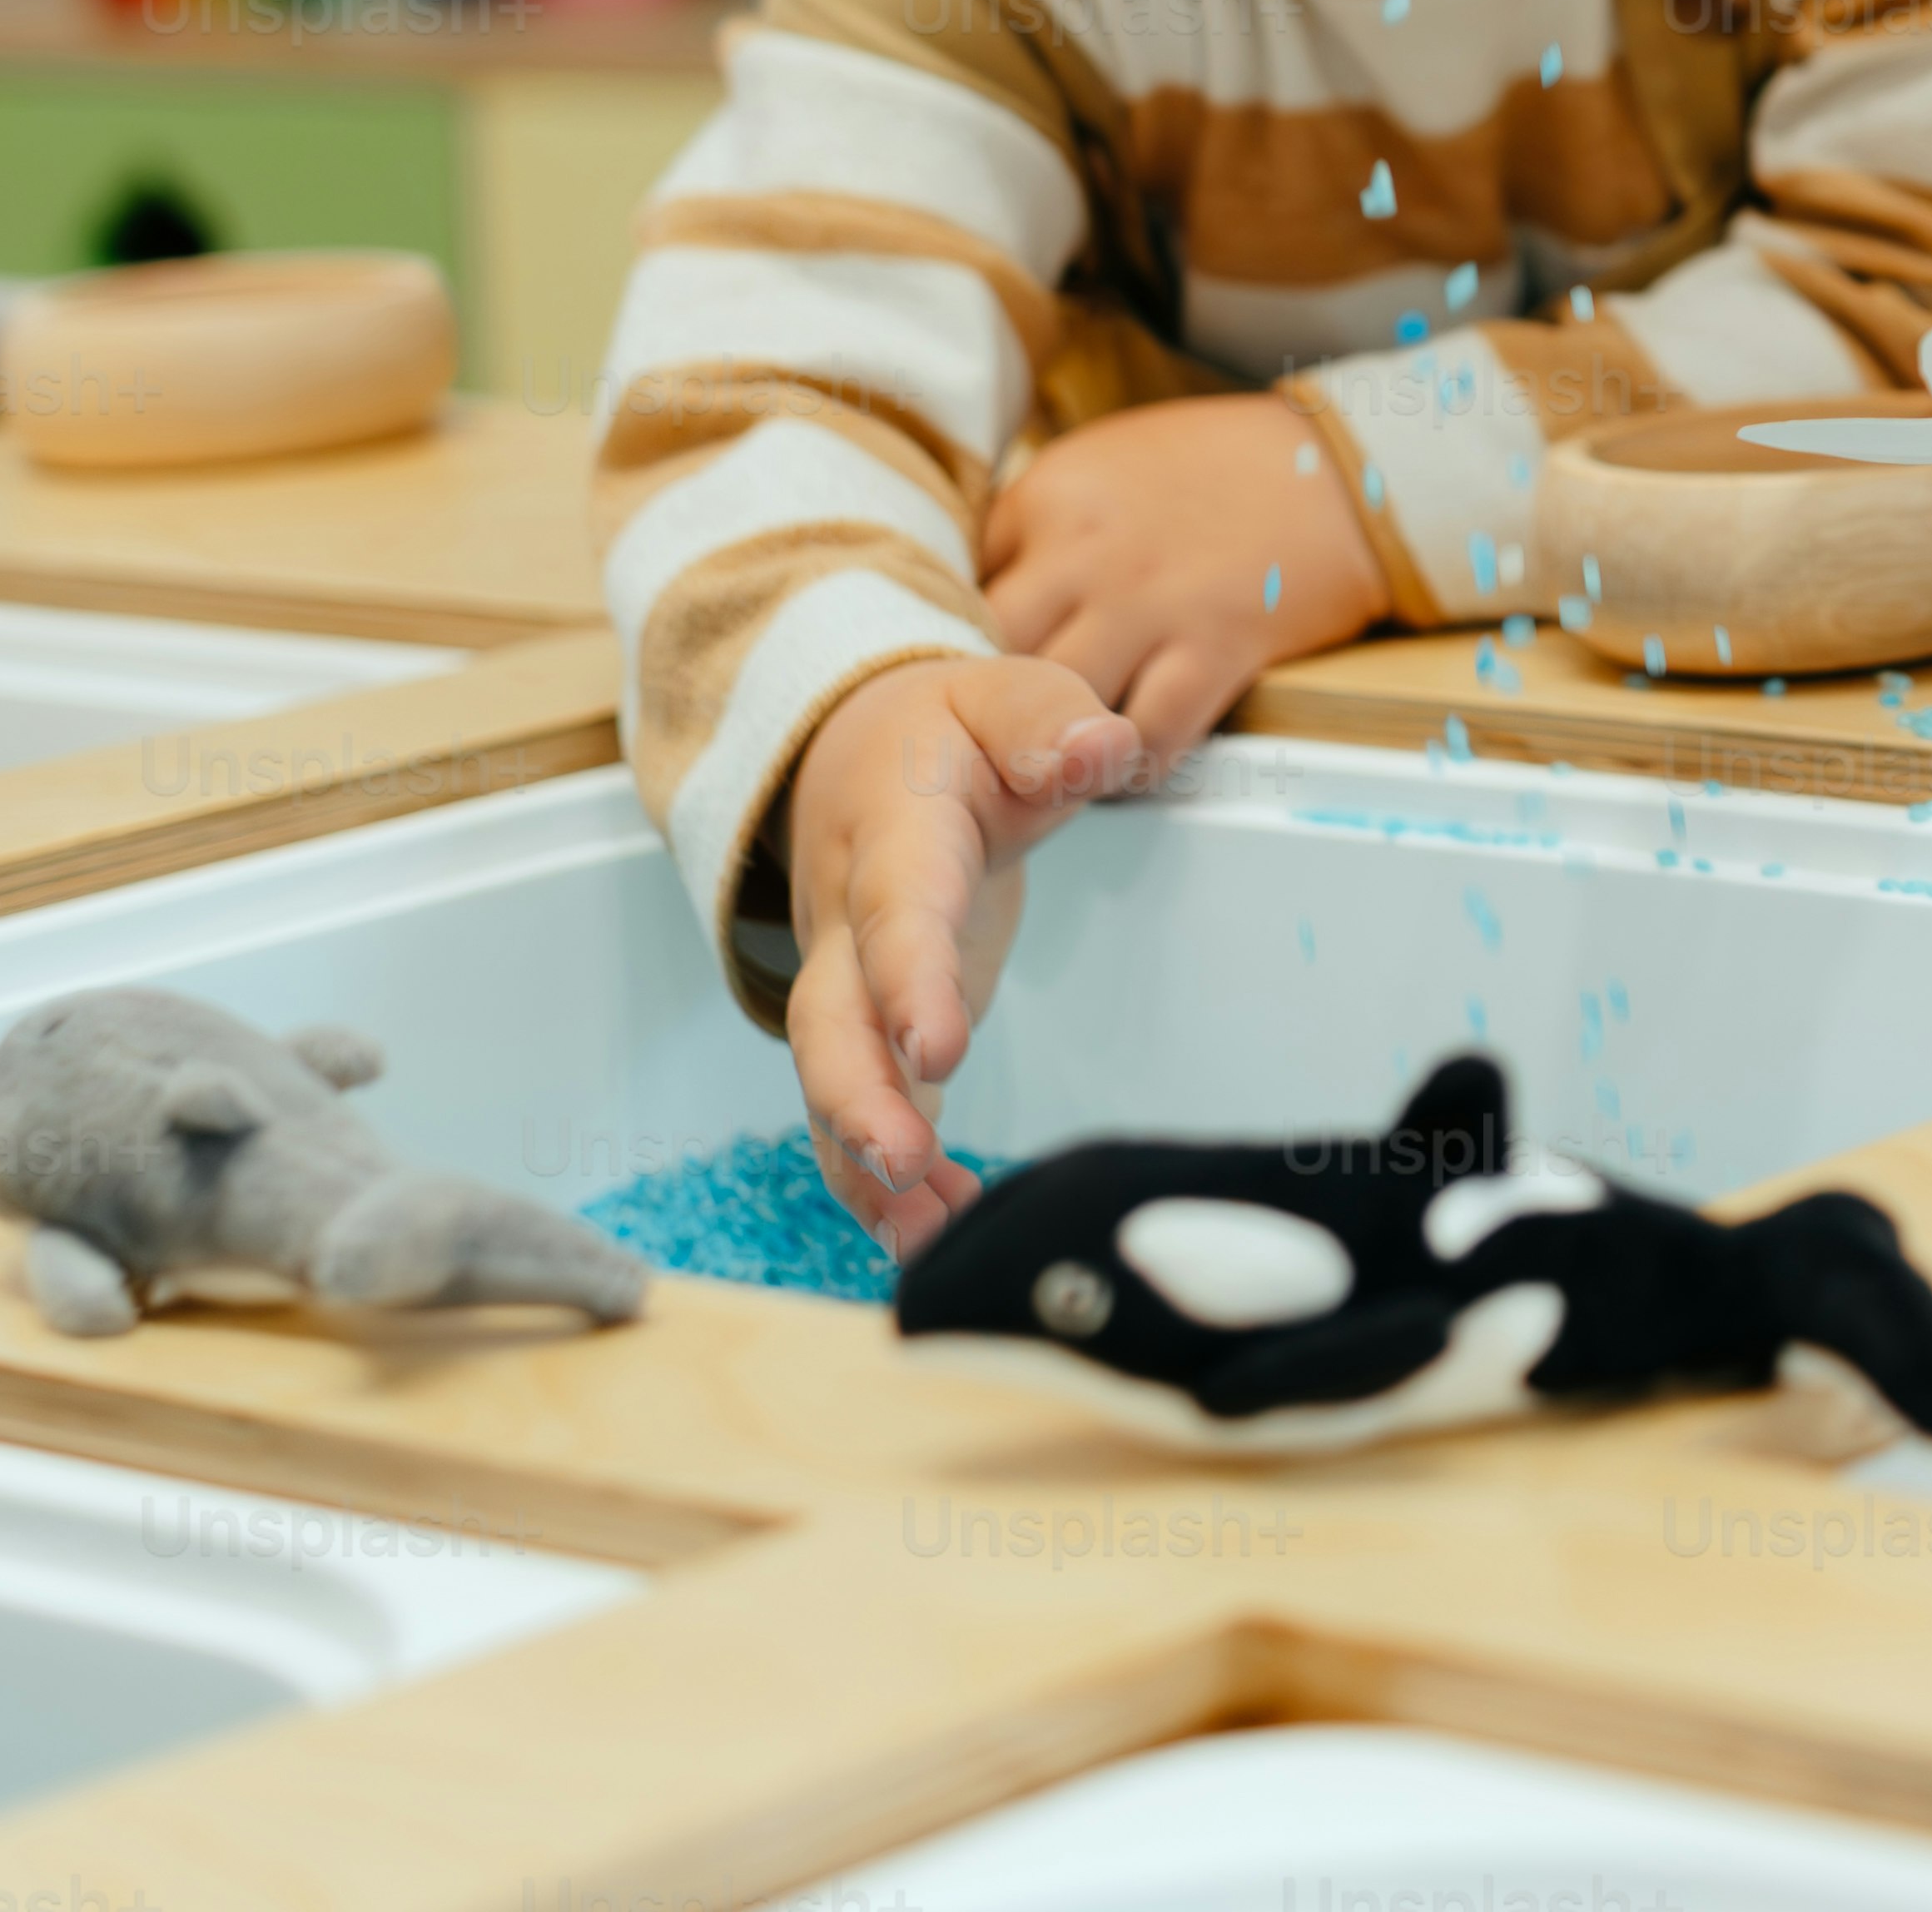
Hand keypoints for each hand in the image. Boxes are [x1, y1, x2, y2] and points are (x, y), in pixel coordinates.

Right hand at [781, 652, 1142, 1257]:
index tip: (936, 1049)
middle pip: (831, 1018)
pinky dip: (882, 1178)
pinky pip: (861, 1109)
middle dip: (858, 1098)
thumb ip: (1049, 722)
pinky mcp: (874, 1030)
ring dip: (866, 1162)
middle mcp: (852, 923)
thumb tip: (1101, 748)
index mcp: (895, 837)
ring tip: (926, 1234)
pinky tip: (930, 1232)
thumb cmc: (952, 734)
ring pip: (832, 1081)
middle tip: (904, 1166)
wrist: (861, 753)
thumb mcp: (1003, 697)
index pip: (898, 911)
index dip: (909, 979)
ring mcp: (851, 984)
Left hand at [977, 388, 1390, 770]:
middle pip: (992, 657)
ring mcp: (1151, 606)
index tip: (974, 667)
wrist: (1337, 467)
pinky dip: (1131, 765)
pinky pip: (1149, 738)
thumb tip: (976, 598)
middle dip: (992, 700)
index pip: (957, 588)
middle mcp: (1086, 555)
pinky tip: (1126, 762)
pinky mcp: (1216, 650)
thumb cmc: (1214, 466)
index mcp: (1050, 498)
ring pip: (1059, 707)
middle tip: (1000, 732)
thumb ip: (1034, 528)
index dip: (962, 639)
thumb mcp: (1100, 465)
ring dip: (1057, 742)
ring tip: (1058, 759)